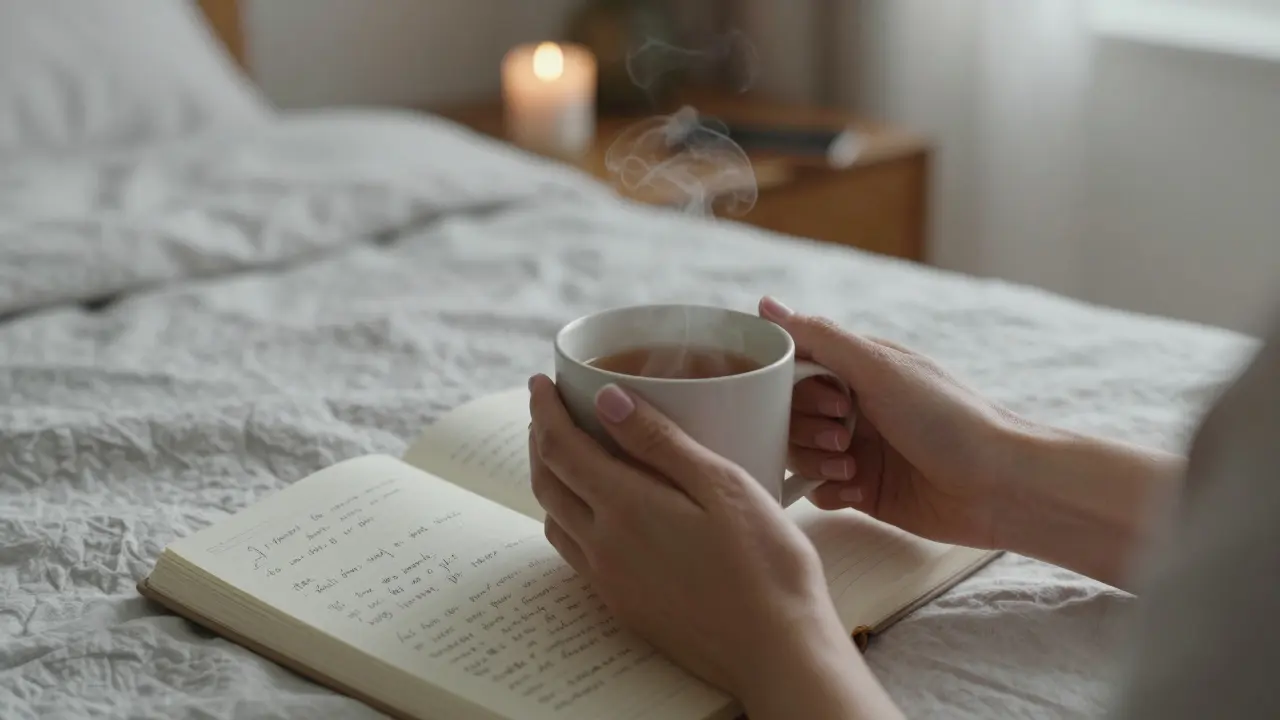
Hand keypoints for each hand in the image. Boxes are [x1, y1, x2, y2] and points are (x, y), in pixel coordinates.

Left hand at [526, 374, 887, 715]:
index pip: (561, 446)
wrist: (778, 652)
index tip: (540, 383)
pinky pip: (575, 554)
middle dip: (540, 439)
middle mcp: (604, 546)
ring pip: (555, 520)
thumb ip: (661, 441)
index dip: (544, 409)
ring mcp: (610, 581)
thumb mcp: (723, 485)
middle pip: (547, 482)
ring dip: (550, 481)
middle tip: (550, 411)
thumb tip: (608, 399)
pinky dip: (569, 519)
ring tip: (569, 454)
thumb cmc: (767, 564)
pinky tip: (596, 513)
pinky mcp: (624, 607)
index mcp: (625, 507)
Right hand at [761, 296, 1028, 549]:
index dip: (793, 387)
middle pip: (789, 415)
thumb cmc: (947, 416)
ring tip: (851, 467)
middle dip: (807, 428)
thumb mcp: (880, 367)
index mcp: (857, 369)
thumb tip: (764, 304)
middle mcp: (854, 406)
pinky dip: (828, 491)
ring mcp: (858, 449)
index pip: (793, 369)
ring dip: (816, 461)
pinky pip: (818, 490)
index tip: (828, 399)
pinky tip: (855, 491)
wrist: (998, 485)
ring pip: (799, 453)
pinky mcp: (863, 491)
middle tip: (845, 435)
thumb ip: (819, 337)